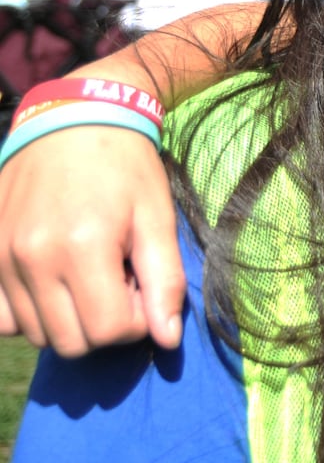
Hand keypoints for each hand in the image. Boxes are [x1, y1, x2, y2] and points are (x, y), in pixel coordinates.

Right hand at [0, 126, 185, 354]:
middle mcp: (32, 258)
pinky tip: (55, 283)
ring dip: (70, 320)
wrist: (72, 120)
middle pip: (72, 342)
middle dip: (105, 325)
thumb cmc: (124, 167)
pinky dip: (30, 314)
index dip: (139, 321)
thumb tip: (167, 340)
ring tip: (90, 277)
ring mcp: (1, 258)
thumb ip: (165, 281)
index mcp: (82, 247)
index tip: (144, 289)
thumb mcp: (157, 217)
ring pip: (37, 334)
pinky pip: (2, 318)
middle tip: (119, 284)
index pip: (110, 330)